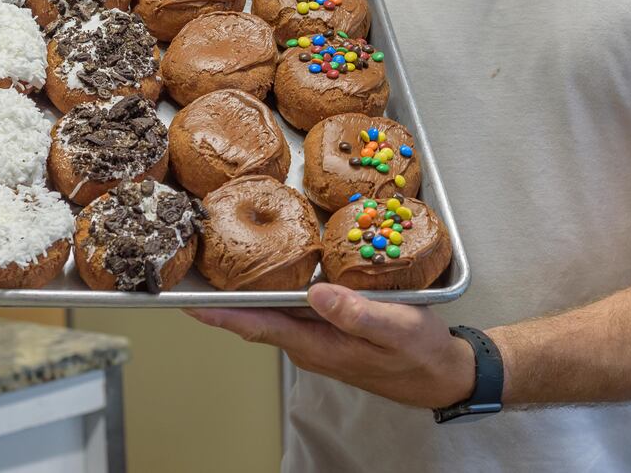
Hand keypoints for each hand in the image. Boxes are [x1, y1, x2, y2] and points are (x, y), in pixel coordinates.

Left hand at [183, 283, 474, 408]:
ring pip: (274, 309)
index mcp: (317, 344)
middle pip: (256, 316)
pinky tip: (279, 264)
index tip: (187, 300)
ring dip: (249, 287)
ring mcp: (320, 334)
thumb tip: (317, 292)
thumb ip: (356, 313)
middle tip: (197, 264)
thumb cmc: (419, 355)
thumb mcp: (395, 329)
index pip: (256, 326)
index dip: (220, 314)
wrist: (442, 373)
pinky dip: (280, 284)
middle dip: (224, 295)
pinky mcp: (332, 324)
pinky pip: (296, 304)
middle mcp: (310, 340)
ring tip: (224, 258)